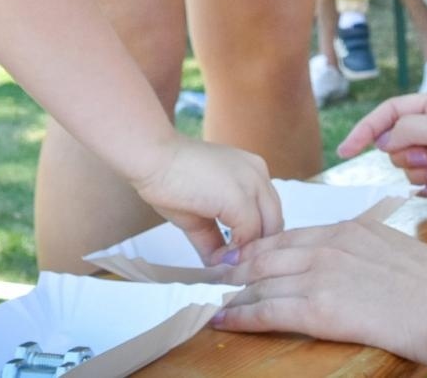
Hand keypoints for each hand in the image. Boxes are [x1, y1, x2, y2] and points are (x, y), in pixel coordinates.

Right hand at [129, 135, 282, 263]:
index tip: (236, 259)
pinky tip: (218, 260)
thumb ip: (215, 237)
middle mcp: (259, 175)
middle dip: (255, 250)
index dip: (254, 240)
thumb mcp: (200, 213)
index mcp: (253, 172)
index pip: (268, 214)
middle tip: (232, 269)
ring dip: (246, 255)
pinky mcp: (241, 199)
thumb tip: (219, 265)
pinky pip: (248, 237)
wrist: (152, 158)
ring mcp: (253, 185)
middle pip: (274, 224)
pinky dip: (234, 254)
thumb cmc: (169, 178)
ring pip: (266, 232)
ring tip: (225, 268)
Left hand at [212, 220, 426, 366]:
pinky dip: (240, 315)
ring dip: (233, 291)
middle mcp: (330, 245)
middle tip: (217, 275)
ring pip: (261, 281)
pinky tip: (223, 319)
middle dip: (239, 265)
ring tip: (212, 298)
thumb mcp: (398, 252)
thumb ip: (366, 253)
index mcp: (350, 229)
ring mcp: (321, 274)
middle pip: (268, 252)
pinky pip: (267, 310)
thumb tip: (353, 268)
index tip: (245, 256)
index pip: (292, 236)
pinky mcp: (318, 308)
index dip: (263, 248)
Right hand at [339, 90, 426, 216]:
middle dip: (405, 154)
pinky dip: (425, 185)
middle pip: (396, 138)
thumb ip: (409, 129)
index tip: (346, 150)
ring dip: (419, 172)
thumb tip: (383, 139)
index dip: (366, 129)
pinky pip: (421, 178)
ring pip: (407, 161)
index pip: (390, 111)